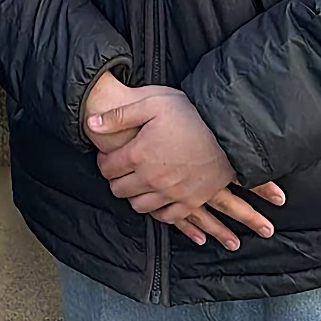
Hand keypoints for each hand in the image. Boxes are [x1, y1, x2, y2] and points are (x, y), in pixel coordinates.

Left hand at [88, 84, 283, 248]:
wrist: (229, 130)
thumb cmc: (190, 113)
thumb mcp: (151, 103)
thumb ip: (118, 116)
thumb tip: (91, 124)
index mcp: (138, 154)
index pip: (108, 168)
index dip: (105, 161)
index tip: (109, 156)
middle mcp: (151, 179)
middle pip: (120, 190)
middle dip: (116, 180)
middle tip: (121, 170)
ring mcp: (171, 193)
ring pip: (140, 206)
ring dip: (134, 196)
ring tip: (138, 183)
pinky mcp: (190, 201)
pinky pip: (166, 217)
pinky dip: (158, 211)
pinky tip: (158, 199)